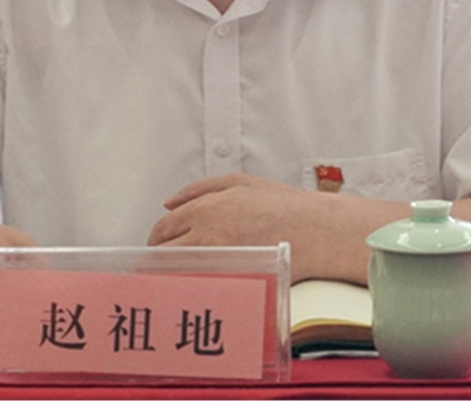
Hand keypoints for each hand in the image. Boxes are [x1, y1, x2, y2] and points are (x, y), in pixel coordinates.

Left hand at [147, 174, 334, 279]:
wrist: (315, 231)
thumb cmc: (282, 206)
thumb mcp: (238, 182)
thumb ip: (197, 189)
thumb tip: (169, 203)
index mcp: (205, 209)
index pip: (162, 230)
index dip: (155, 240)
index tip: (156, 247)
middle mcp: (207, 236)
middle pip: (163, 255)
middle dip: (156, 260)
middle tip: (158, 266)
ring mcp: (219, 261)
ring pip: (176, 275)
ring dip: (170, 277)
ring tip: (173, 279)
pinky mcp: (232, 281)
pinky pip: (200, 289)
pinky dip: (193, 289)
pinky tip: (198, 287)